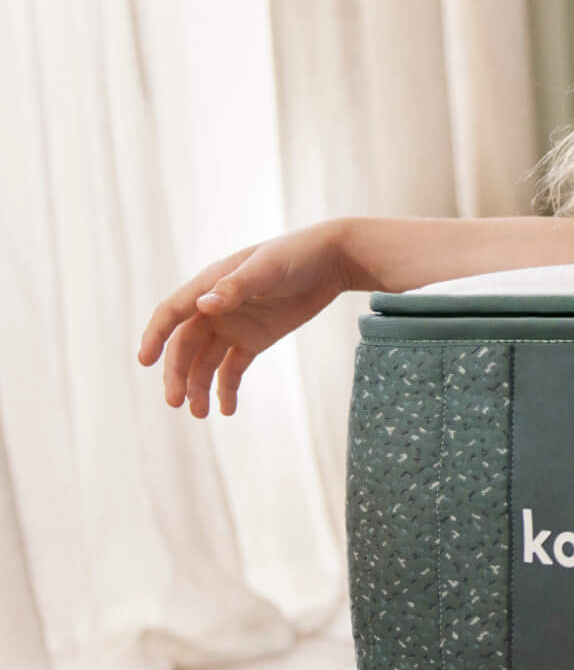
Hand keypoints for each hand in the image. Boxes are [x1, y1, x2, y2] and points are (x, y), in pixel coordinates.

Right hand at [137, 221, 351, 417]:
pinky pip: (233, 368)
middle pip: (185, 345)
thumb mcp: (266, 269)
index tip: (145, 361)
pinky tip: (227, 410)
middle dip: (177, 373)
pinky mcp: (254, 340)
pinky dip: (227, 389)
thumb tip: (202, 305)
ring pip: (205, 362)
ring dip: (199, 386)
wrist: (331, 260)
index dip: (155, 336)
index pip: (172, 313)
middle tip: (175, 402)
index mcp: (208, 285)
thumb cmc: (295, 256)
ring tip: (199, 413)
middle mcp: (214, 309)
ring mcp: (233, 326)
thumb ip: (234, 287)